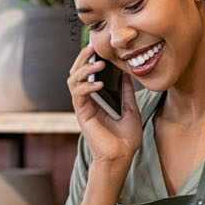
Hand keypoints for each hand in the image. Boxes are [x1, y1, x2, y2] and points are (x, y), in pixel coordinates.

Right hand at [67, 45, 143, 165]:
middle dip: (82, 58)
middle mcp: (87, 100)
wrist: (121, 157)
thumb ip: (126, 92)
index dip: (90, 58)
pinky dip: (86, 86)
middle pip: (76, 72)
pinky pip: (78, 95)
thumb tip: (127, 74)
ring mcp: (83, 106)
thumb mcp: (131, 109)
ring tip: (99, 64)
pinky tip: (98, 84)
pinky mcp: (82, 114)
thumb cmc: (125, 138)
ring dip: (84, 69)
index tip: (99, 46)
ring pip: (73, 80)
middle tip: (92, 46)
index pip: (88, 73)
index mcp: (96, 98)